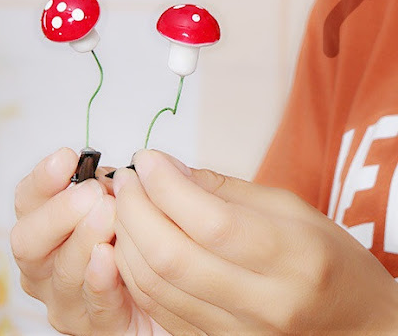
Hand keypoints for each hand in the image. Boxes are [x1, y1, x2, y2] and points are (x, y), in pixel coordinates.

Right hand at [11, 148, 164, 334]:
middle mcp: (44, 265)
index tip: (67, 157)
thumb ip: (122, 184)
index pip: (28, 199)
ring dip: (84, 239)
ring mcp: (65, 299)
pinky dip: (99, 279)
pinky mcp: (93, 327)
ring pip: (61, 271)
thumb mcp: (130, 202)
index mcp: (45, 227)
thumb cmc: (140, 239)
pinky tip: (109, 257)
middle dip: (59, 213)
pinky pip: (93, 304)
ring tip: (110, 215)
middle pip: (27, 240)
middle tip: (92, 194)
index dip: (43, 178)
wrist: (171, 292)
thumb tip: (134, 164)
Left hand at [113, 149, 397, 334]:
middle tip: (129, 181)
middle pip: (172, 256)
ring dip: (127, 238)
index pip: (211, 221)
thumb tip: (165, 169)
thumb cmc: (326, 260)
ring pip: (155, 284)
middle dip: (135, 209)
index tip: (147, 160)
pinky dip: (134, 270)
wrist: (353, 326)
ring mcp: (238, 332)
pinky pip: (156, 307)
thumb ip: (222, 188)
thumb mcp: (290, 208)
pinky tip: (134, 241)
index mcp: (295, 258)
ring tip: (126, 206)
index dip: (166, 185)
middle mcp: (265, 304)